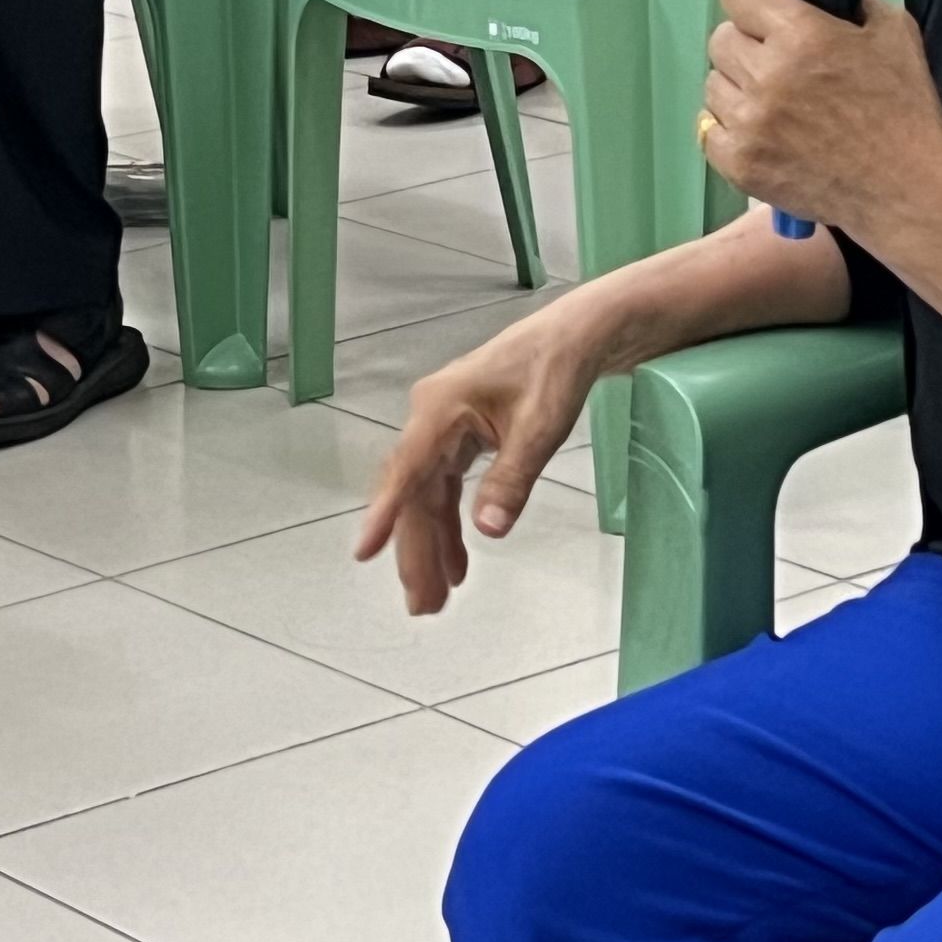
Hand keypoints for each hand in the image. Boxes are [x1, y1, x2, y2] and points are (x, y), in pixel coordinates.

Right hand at [352, 299, 607, 613]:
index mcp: (440, 408)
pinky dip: (450, 525)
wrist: (576, 336)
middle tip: (423, 605)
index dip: (386, 514)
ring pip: (427, 497)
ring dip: (432, 545)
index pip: (406, 469)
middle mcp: (431, 417)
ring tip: (436, 597)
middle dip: (416, 551)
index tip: (365, 551)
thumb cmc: (556, 367)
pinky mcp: (460, 436)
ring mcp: (443, 428)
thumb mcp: (540, 427)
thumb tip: (488, 529)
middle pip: (414, 494)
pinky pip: (444, 488)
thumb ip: (513, 478)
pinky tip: (457, 561)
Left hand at [700, 0, 941, 239]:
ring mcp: (749, 123)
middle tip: (779, 63)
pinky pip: (708, 130)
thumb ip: (850, 3)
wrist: (905, 189)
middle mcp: (767, 75)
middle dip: (748, 45)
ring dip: (739, 88)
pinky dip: (731, 129)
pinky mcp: (740, 163)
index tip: (762, 6)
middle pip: (721, 40)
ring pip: (713, 84)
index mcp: (802, 35)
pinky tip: (762, 132)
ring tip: (775, 104)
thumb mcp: (894, 32)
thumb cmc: (905, 109)